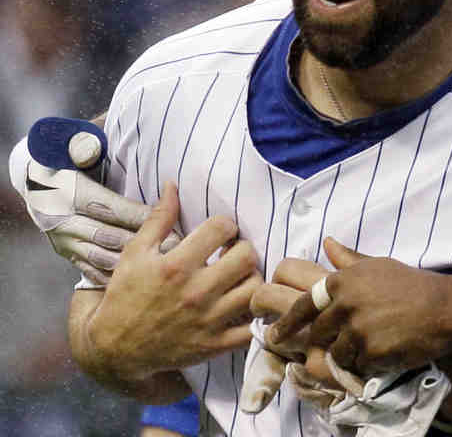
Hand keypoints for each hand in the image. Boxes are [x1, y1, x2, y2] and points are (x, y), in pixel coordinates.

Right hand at [12, 117, 179, 284]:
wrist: (33, 179)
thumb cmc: (65, 156)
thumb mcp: (73, 143)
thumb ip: (88, 142)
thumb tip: (100, 135)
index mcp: (71, 194)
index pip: (113, 209)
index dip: (145, 216)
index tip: (175, 223)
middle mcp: (65, 222)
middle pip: (112, 237)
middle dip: (149, 246)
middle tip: (183, 251)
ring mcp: (65, 242)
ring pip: (104, 259)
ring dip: (139, 266)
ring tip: (171, 268)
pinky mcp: (68, 254)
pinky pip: (93, 272)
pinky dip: (120, 279)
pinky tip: (145, 286)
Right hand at [86, 182, 259, 380]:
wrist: (114, 349)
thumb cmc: (125, 295)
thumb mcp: (135, 253)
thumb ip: (158, 218)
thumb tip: (173, 185)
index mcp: (175, 266)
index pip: (222, 228)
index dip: (224, 225)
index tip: (219, 233)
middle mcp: (195, 292)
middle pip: (247, 256)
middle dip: (242, 249)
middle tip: (232, 254)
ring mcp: (207, 321)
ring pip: (255, 289)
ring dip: (251, 279)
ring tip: (239, 279)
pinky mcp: (214, 346)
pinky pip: (253, 329)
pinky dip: (256, 317)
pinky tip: (244, 306)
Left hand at [268, 239, 451, 377]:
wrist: (445, 308)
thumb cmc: (412, 284)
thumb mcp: (378, 265)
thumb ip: (348, 258)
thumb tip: (326, 242)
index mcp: (343, 281)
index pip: (304, 305)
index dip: (287, 322)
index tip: (274, 334)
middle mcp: (345, 304)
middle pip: (317, 332)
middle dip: (325, 339)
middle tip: (337, 341)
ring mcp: (356, 329)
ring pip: (336, 352)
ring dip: (348, 353)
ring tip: (370, 344)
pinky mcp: (370, 351)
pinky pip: (356, 365)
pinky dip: (365, 363)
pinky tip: (383, 352)